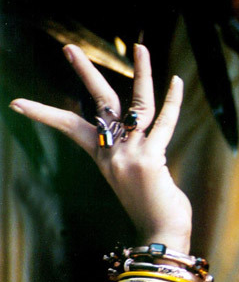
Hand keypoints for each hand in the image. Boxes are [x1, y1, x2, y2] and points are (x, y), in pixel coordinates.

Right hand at [9, 44, 191, 252]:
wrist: (160, 234)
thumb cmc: (153, 208)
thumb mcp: (137, 179)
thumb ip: (139, 156)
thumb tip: (150, 145)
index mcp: (105, 157)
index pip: (71, 128)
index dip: (45, 114)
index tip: (17, 103)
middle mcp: (113, 152)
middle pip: (100, 104)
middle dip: (86, 73)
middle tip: (70, 48)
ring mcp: (130, 154)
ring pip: (137, 104)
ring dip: (141, 72)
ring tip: (141, 47)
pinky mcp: (150, 158)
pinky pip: (164, 122)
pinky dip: (173, 101)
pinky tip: (177, 81)